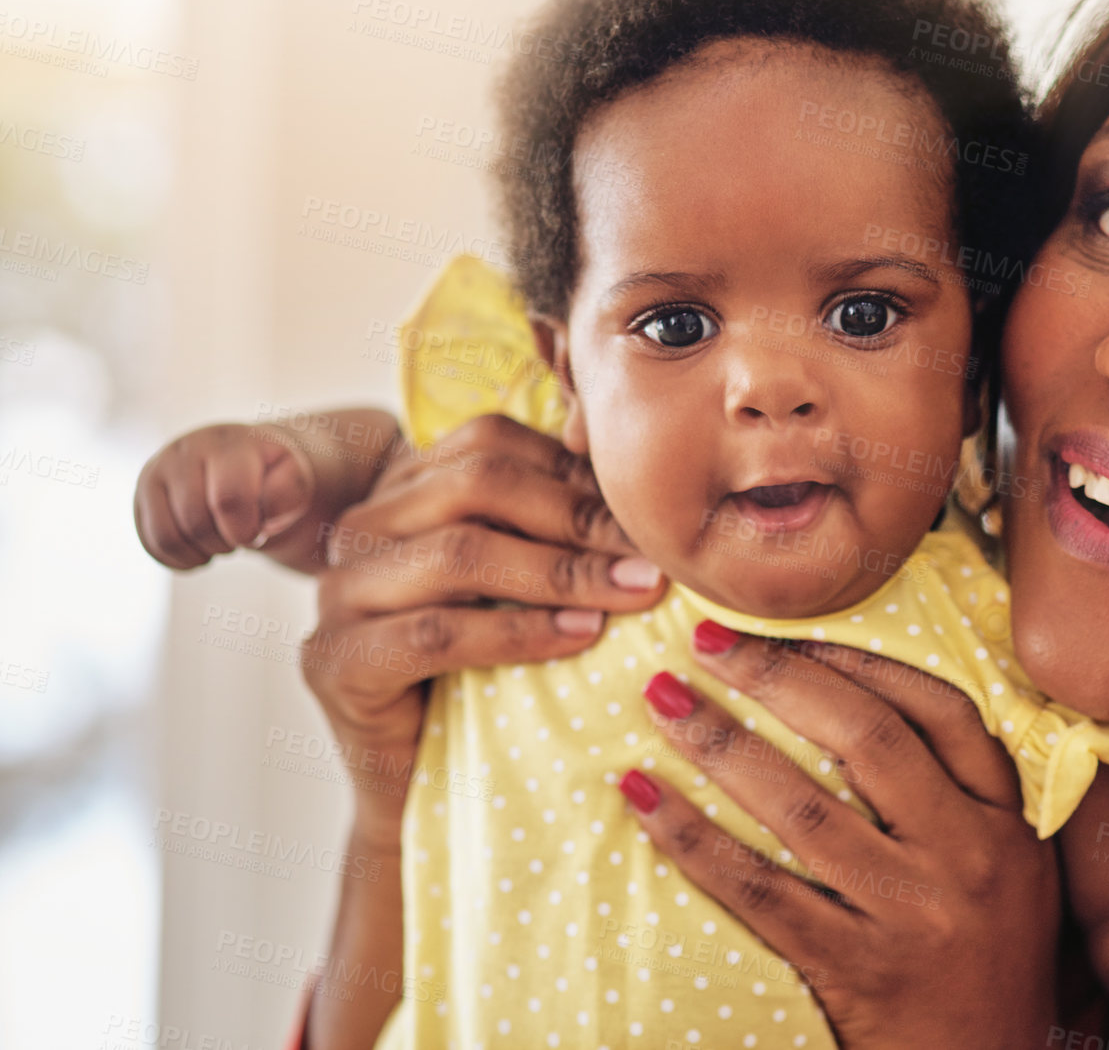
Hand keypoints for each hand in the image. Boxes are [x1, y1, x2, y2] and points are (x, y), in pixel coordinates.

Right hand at [134, 422, 315, 568]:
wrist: (245, 462)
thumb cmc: (273, 474)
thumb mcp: (295, 477)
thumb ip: (288, 491)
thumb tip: (261, 513)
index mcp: (228, 443)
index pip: (228, 499)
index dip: (245, 529)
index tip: (258, 531)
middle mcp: (185, 450)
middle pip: (196, 522)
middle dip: (226, 542)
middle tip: (242, 535)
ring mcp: (157, 471)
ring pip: (168, 538)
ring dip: (202, 552)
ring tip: (223, 541)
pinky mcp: (141, 496)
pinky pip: (152, 545)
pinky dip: (181, 560)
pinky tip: (203, 549)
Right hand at [301, 413, 667, 1047]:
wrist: (423, 787)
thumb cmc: (489, 675)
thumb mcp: (525, 587)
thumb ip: (556, 528)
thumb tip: (644, 493)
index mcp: (403, 489)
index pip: (491, 441)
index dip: (574, 470)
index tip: (645, 513)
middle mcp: (360, 528)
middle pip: (477, 484)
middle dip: (578, 518)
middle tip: (652, 556)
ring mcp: (337, 593)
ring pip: (459, 552)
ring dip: (562, 572)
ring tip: (633, 593)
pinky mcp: (334, 662)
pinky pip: (437, 633)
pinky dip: (519, 632)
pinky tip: (582, 638)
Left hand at [621, 628, 1060, 1049]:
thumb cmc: (988, 964)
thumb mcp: (1012, 870)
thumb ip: (964, 793)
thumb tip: (863, 695)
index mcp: (1004, 823)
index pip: (939, 710)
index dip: (860, 660)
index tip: (791, 626)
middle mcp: (966, 858)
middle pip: (865, 739)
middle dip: (778, 677)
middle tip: (706, 639)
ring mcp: (909, 915)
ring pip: (802, 808)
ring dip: (722, 744)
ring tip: (661, 698)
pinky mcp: (854, 970)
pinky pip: (759, 891)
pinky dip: (694, 840)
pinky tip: (643, 798)